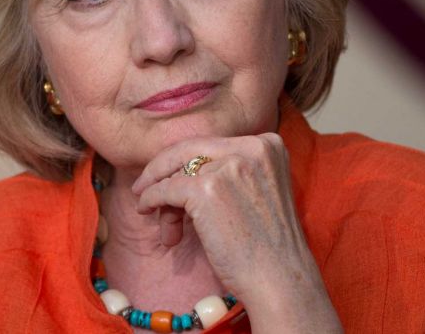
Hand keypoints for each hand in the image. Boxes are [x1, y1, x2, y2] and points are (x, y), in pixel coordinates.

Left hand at [131, 133, 341, 332]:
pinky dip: (151, 198)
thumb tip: (179, 169)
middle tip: (144, 187)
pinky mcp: (207, 189)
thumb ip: (230, 171)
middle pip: (191, 149)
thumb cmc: (268, 246)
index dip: (188, 163)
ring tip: (161, 222)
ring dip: (162, 195)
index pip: (212, 144)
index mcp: (267, 144)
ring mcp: (229, 166)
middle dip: (163, 168)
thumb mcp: (258, 190)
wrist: (280, 280)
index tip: (171, 177)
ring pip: (177, 171)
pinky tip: (146, 210)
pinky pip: (166, 188)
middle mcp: (251, 147)